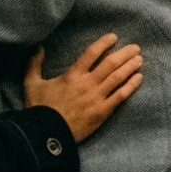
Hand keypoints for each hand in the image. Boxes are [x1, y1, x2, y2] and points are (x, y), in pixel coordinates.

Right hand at [22, 34, 142, 142]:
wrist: (47, 134)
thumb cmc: (39, 109)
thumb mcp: (31, 84)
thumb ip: (34, 65)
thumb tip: (38, 48)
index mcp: (72, 75)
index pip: (91, 53)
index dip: (104, 43)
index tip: (114, 37)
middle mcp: (87, 84)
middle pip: (110, 63)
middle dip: (125, 53)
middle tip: (135, 47)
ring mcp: (97, 98)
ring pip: (118, 77)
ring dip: (130, 66)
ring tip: (139, 59)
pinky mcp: (102, 111)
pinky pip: (121, 95)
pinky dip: (131, 85)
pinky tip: (139, 78)